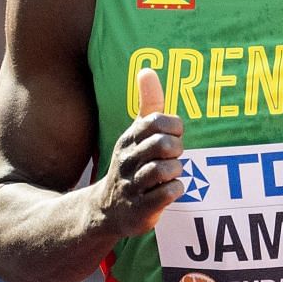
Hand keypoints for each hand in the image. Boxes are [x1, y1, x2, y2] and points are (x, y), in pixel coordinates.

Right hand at [96, 68, 184, 236]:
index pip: (156, 121)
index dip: (173, 127)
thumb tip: (147, 70)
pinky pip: (167, 194)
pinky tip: (171, 189)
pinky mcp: (140, 209)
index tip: (173, 136)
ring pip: (165, 170)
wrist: (106, 210)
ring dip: (176, 171)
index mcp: (128, 140)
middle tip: (173, 157)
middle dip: (176, 150)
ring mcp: (132, 186)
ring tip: (171, 174)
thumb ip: (147, 104)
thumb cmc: (130, 166)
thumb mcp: (134, 134)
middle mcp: (127, 161)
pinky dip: (175, 190)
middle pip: (162, 145)